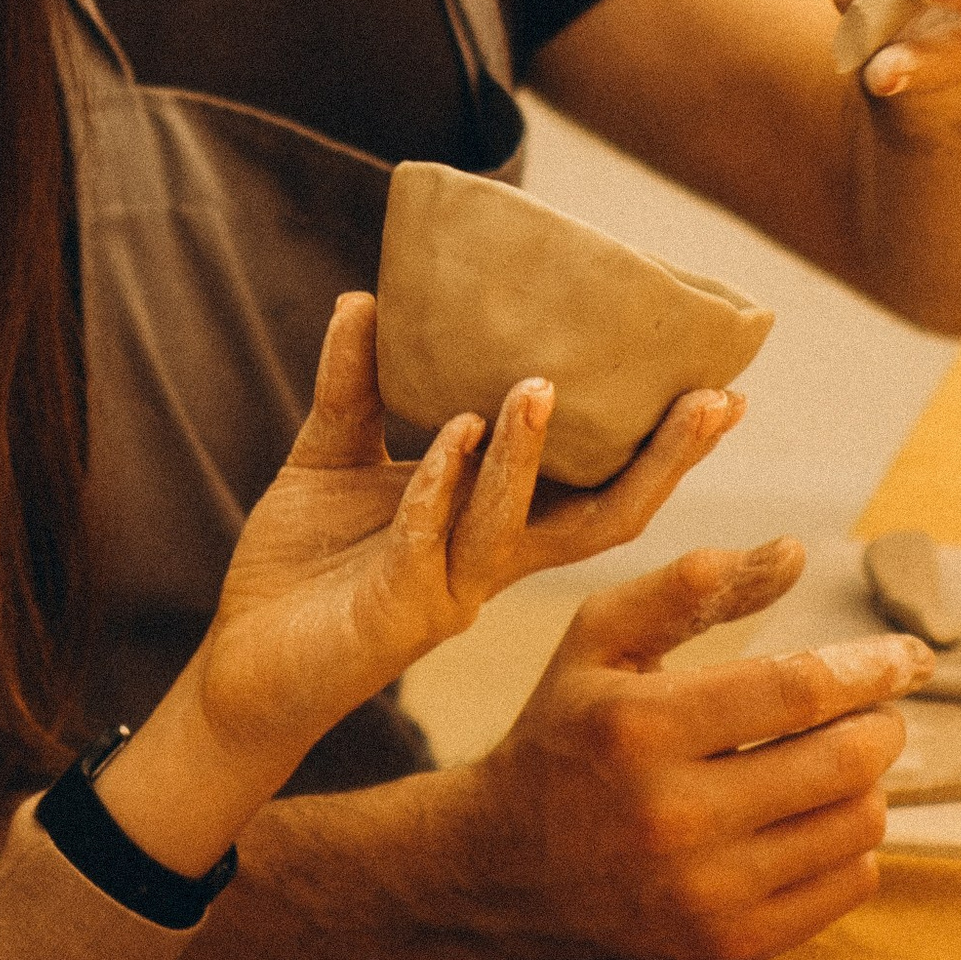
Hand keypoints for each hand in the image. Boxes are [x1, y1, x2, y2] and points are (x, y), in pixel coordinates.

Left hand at [104, 296, 740, 877]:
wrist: (239, 662)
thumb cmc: (301, 570)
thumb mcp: (331, 458)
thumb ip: (356, 386)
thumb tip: (367, 297)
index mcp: (491, 527)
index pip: (595, 485)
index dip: (659, 446)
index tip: (721, 387)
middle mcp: (490, 565)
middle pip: (602, 520)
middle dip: (662, 465)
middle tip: (714, 402)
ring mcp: (450, 593)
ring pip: (514, 528)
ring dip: (527, 455)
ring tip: (537, 387)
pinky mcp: (398, 614)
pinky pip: (428, 542)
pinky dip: (442, 484)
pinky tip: (452, 435)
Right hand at [450, 548, 934, 959]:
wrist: (503, 869)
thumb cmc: (563, 734)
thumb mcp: (598, 641)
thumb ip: (687, 587)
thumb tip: (795, 552)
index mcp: (641, 726)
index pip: (797, 689)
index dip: (870, 667)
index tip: (909, 656)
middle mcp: (674, 815)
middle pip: (842, 762)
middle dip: (882, 727)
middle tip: (876, 713)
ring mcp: (704, 890)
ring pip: (855, 826)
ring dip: (866, 784)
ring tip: (835, 764)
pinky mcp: (727, 944)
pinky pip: (847, 887)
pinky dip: (852, 845)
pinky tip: (814, 820)